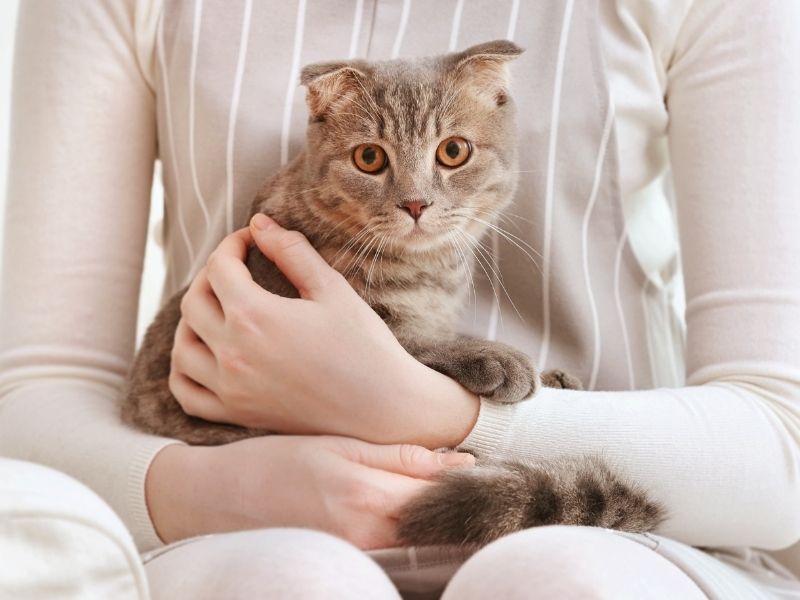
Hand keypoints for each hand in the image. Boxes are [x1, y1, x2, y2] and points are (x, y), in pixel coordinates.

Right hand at [146, 436, 474, 548]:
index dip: (467, 481)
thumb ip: (398, 456)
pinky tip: (414, 515)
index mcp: (365, 494)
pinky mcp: (345, 561)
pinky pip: (394, 551)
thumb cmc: (274, 461)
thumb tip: (458, 462)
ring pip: (418, 539)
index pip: (437, 492)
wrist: (217, 497)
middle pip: (434, 521)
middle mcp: (365, 532)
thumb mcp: (337, 445)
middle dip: (459, 503)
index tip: (488, 469)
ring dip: (438, 519)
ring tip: (449, 496)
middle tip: (479, 482)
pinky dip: (412, 534)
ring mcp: (355, 553)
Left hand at [169, 214, 478, 447]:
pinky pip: (187, 393)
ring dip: (191, 320)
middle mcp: (233, 353)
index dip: (232, 244)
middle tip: (237, 269)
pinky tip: (203, 355)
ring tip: (217, 309)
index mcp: (255, 316)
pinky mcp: (237, 414)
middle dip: (211, 276)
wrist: (383, 409)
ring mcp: (231, 388)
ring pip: (182, 347)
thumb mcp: (332, 289)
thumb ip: (292, 251)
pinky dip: (183, 371)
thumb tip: (259, 223)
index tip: (250, 240)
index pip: (220, 267)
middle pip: (193, 302)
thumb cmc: (364, 346)